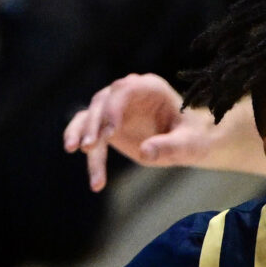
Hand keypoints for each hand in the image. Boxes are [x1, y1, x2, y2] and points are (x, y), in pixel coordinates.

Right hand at [61, 73, 212, 191]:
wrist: (189, 142)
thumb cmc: (193, 138)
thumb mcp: (188, 144)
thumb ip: (169, 146)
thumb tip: (145, 152)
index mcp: (149, 88)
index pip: (124, 90)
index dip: (113, 109)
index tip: (109, 133)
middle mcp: (127, 93)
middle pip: (101, 102)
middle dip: (93, 124)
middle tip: (88, 146)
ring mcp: (114, 108)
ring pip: (89, 117)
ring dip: (79, 133)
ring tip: (73, 150)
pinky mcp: (107, 126)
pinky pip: (90, 134)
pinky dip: (88, 152)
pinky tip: (94, 179)